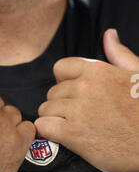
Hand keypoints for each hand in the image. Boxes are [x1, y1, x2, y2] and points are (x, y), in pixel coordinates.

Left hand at [34, 29, 138, 171]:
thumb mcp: (138, 76)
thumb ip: (119, 55)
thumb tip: (109, 34)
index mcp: (97, 70)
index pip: (60, 68)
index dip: (64, 81)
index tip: (73, 93)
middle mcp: (84, 86)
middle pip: (53, 91)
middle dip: (60, 103)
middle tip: (76, 114)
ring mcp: (77, 110)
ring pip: (45, 108)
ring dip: (53, 118)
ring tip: (70, 126)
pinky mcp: (73, 134)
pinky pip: (43, 126)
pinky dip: (47, 131)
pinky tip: (60, 136)